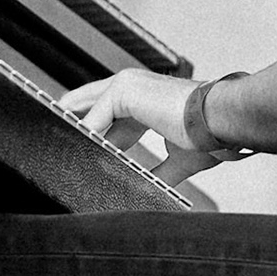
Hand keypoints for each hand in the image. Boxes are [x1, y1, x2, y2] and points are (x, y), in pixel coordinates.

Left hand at [60, 69, 221, 186]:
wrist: (222, 121)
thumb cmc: (210, 135)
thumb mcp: (179, 159)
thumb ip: (158, 172)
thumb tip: (147, 191)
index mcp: (147, 102)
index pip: (110, 115)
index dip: (95, 132)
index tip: (80, 149)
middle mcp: (135, 87)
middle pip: (91, 104)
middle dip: (73, 122)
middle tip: (54, 142)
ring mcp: (128, 85)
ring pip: (87, 108)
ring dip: (73, 129)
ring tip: (55, 149)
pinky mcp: (124, 90)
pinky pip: (93, 117)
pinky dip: (83, 134)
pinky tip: (73, 150)